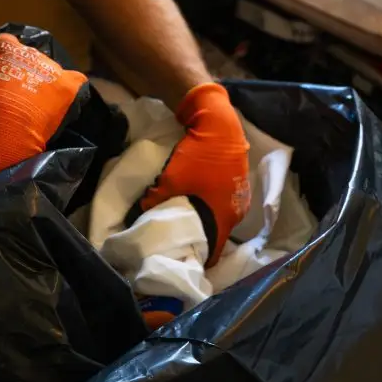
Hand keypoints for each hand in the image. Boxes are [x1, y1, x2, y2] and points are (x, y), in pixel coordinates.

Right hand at [0, 33, 88, 184]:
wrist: (1, 133)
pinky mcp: (67, 85)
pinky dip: (69, 92)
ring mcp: (50, 67)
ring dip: (45, 84)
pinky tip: (62, 104)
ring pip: (50, 70)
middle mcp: (29, 51)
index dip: (2, 59)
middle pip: (29, 56)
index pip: (4, 43)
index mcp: (3, 48)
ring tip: (38, 108)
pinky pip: (75, 82)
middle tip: (17, 95)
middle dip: (25, 71)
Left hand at [126, 82, 249, 267]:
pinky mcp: (237, 184)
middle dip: (197, 241)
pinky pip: (222, 205)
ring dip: (203, 223)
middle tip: (176, 242)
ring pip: (219, 220)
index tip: (178, 259)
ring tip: (183, 223)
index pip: (212, 254)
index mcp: (224, 218)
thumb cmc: (197, 156)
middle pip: (216, 237)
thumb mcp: (170, 181)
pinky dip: (209, 208)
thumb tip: (141, 217)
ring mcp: (240, 197)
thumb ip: (155, 204)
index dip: (195, 258)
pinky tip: (195, 203)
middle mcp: (237, 213)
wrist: (218, 122)